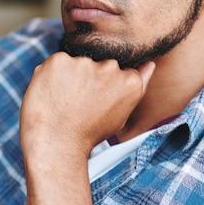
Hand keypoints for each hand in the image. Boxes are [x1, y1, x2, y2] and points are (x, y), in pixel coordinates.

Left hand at [20, 52, 154, 159]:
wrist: (57, 144)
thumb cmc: (89, 132)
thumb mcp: (121, 113)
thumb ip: (138, 85)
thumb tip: (151, 64)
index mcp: (129, 81)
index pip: (119, 69)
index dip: (105, 84)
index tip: (96, 99)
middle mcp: (110, 68)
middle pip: (99, 63)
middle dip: (89, 77)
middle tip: (78, 101)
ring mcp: (84, 63)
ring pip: (78, 62)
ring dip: (71, 75)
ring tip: (65, 99)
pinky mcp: (60, 60)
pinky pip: (57, 62)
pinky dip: (53, 74)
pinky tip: (53, 93)